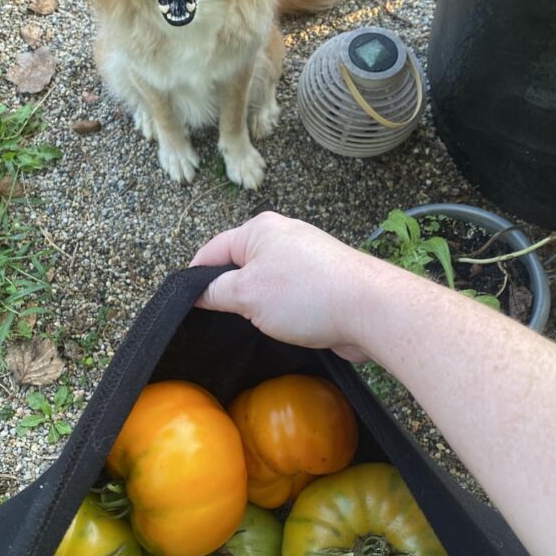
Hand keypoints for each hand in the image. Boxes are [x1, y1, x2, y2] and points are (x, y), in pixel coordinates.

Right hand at [190, 212, 375, 359]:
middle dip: (229, 291)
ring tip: (255, 323)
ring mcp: (305, 258)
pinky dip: (282, 308)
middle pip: (239, 264)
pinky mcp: (322, 280)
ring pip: (266, 281)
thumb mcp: (246, 294)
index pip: (213, 250)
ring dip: (258, 303)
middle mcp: (283, 237)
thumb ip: (215, 291)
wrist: (369, 308)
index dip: (196, 277)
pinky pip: (289, 292)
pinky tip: (283, 326)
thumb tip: (196, 292)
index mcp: (259, 230)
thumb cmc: (307, 294)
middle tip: (221, 318)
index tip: (186, 303)